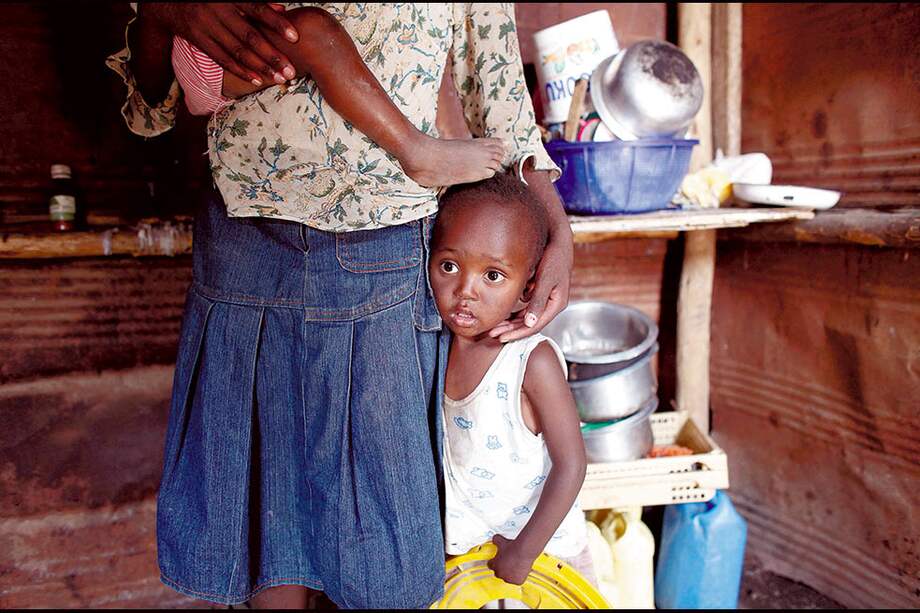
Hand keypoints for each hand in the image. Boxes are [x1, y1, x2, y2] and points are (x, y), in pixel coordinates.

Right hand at [140, 2, 298, 86]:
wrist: (167, 0)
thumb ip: (255, 2)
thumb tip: (282, 10)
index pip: (257, 9)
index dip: (276, 24)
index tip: (295, 37)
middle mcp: (217, 11)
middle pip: (250, 37)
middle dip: (272, 56)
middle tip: (290, 71)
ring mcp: (206, 26)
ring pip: (236, 51)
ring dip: (260, 67)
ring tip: (279, 78)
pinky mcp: (198, 39)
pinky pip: (221, 59)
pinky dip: (240, 70)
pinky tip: (256, 79)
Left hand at [488, 222, 572, 341]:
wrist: (557, 240)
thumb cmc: (553, 257)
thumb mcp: (546, 279)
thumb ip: (537, 300)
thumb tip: (530, 323)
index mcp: (556, 304)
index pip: (535, 325)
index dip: (518, 333)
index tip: (502, 337)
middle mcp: (552, 304)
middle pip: (530, 324)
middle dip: (512, 330)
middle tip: (493, 334)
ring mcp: (546, 299)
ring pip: (526, 317)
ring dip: (511, 323)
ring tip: (495, 327)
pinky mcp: (540, 292)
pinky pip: (526, 308)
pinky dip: (515, 313)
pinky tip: (503, 315)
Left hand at [488, 535, 535, 585]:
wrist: (523, 551)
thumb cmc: (513, 547)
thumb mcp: (500, 541)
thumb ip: (495, 540)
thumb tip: (495, 539)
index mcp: (494, 565)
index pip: (491, 566)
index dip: (495, 562)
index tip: (498, 560)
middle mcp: (500, 574)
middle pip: (499, 573)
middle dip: (503, 568)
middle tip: (508, 562)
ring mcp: (509, 579)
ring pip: (508, 578)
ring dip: (510, 573)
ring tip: (515, 565)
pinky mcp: (517, 581)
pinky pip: (517, 580)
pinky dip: (519, 576)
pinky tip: (520, 570)